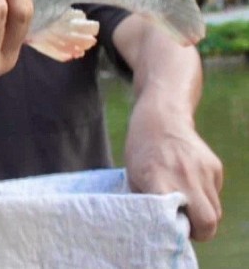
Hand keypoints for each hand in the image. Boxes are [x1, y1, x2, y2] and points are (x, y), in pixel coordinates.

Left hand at [125, 101, 222, 241]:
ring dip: (202, 214)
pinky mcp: (215, 167)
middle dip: (199, 231)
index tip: (170, 230)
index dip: (179, 232)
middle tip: (183, 224)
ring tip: (184, 202)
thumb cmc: (141, 150)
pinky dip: (205, 196)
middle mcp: (186, 179)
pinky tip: (188, 182)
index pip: (181, 221)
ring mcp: (204, 172)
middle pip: (208, 223)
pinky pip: (215, 194)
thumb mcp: (134, 177)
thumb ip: (148, 203)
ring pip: (215, 210)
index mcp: (160, 183)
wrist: (161, 118)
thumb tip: (159, 226)